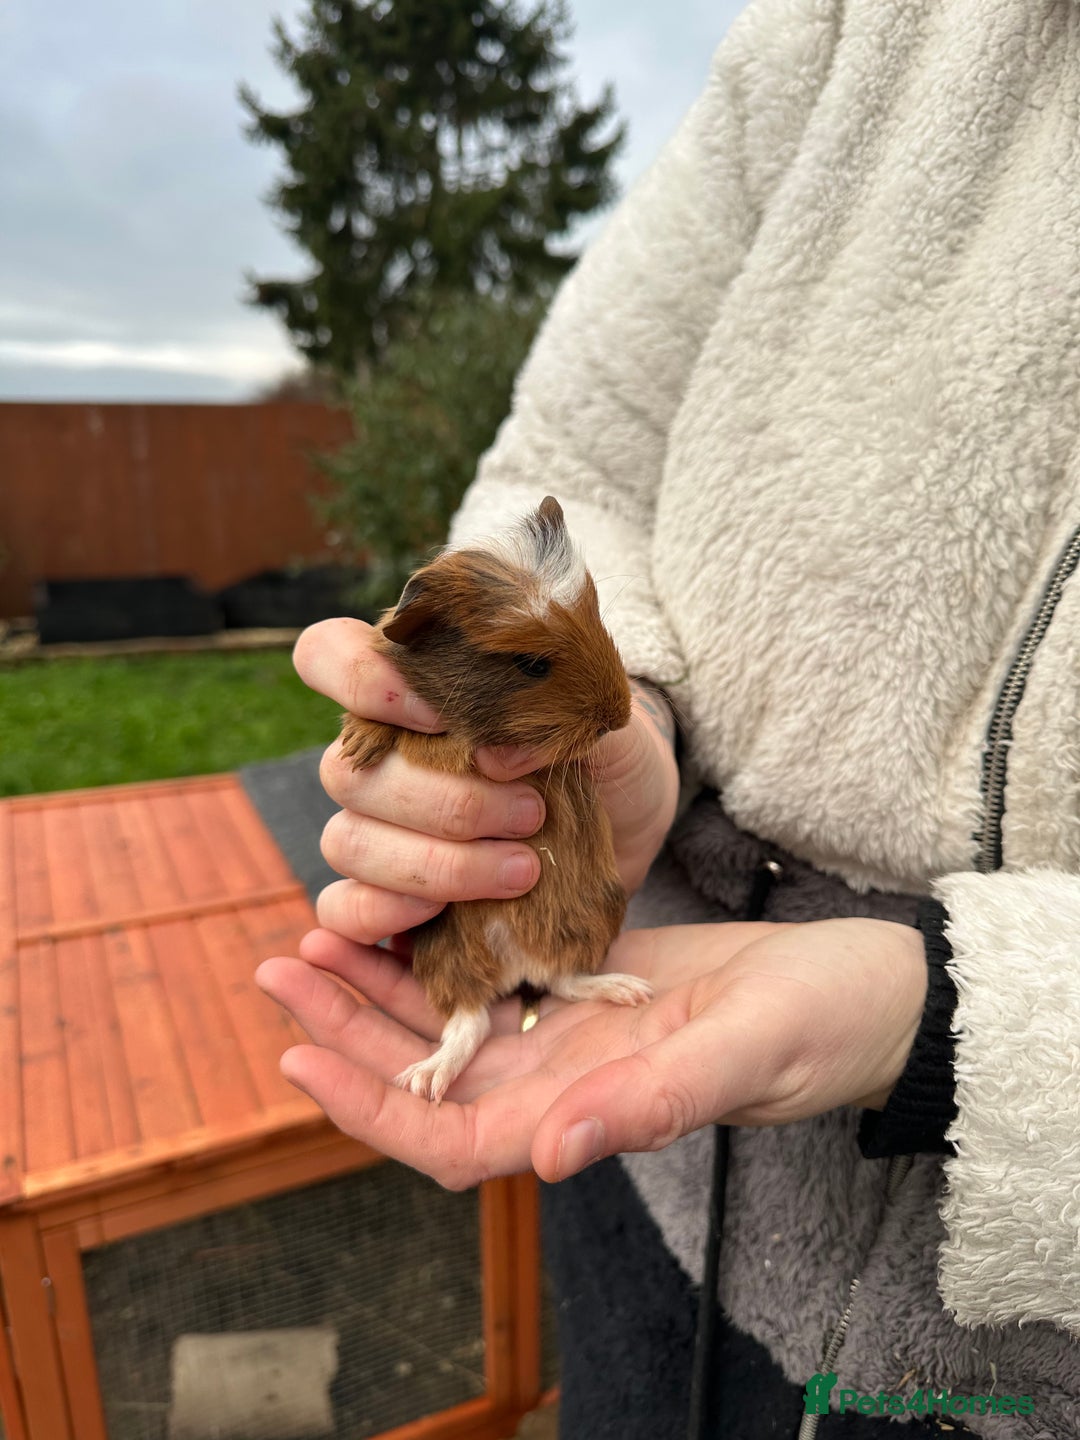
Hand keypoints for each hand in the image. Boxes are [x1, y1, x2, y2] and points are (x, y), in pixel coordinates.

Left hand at [256, 916, 927, 1188]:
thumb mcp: (742, 1056)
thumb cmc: (820, 1030)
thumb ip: (653, 1103)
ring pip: (451, 1019)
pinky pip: (493, 968)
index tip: (298, 1051)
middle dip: (347, 1030)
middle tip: (279, 964)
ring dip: (381, 983)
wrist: (861, 989)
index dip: (368, 1108)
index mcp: (586, 1114)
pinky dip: (442, 943)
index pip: (449, 1139)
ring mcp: (571, 1031)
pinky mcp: (587, 979)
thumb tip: (546, 1155)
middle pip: (427, 1075)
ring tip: (318, 930)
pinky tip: (406, 903)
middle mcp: (563, 1081)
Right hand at [293, 617, 679, 944]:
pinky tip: (447, 913)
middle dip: (444, 800)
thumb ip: (552, 712)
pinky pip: (343, 909)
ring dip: (436, 862)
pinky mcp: (385, 898)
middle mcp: (375, 756)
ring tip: (523, 870)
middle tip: (531, 811)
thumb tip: (496, 755)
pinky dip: (387, 913)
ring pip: (347, 842)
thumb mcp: (594, 716)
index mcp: (408, 689)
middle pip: (347, 772)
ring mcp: (372, 829)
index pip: (328, 655)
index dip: (360, 680)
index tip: (440, 715)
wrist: (627, 824)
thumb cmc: (600, 753)